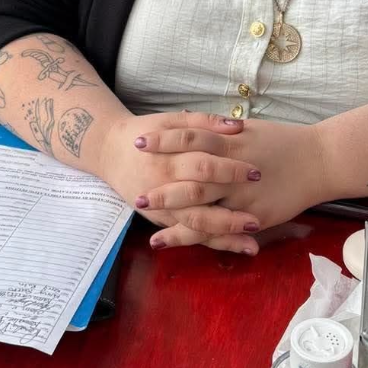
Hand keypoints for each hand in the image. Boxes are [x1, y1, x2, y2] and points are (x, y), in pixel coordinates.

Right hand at [99, 111, 263, 247]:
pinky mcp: (161, 219)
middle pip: (200, 202)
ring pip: (194, 226)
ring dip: (223, 236)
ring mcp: (161, 207)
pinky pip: (188, 234)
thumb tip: (238, 126)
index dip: (230, 170)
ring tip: (252, 243)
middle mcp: (164, 186)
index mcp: (169, 157)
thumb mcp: (171, 120)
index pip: (204, 166)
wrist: (109, 151)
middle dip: (229, 213)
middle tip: (258, 218)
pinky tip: (235, 247)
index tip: (257, 174)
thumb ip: (204, 122)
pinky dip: (211, 242)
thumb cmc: (147, 131)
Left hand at [138, 120, 330, 251]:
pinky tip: (171, 240)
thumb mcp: (251, 130)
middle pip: (190, 178)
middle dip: (162, 186)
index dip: (163, 140)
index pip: (190, 137)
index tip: (138, 142)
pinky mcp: (253, 217)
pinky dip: (193, 235)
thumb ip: (222, 131)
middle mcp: (235, 170)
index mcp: (233, 143)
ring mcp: (244, 197)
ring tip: (145, 217)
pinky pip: (218, 229)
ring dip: (170, 215)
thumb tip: (193, 123)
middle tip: (135, 192)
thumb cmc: (285, 142)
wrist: (320, 160)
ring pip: (201, 208)